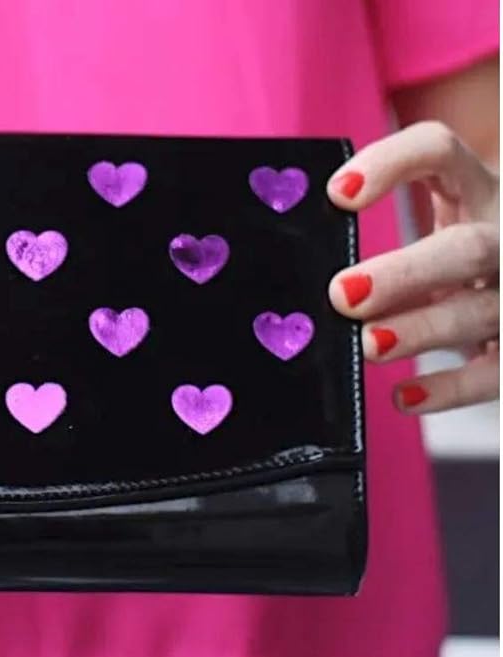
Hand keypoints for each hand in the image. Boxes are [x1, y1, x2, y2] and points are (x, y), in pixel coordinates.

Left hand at [328, 121, 498, 413]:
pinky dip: (453, 388)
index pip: (440, 150)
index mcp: (478, 188)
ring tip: (368, 344)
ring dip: (422, 330)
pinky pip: (497, 371)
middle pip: (469, 248)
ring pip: (483, 310)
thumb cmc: (456, 254)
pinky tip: (405, 397)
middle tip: (343, 294)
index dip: (392, 163)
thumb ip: (371, 233)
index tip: (337, 194)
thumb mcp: (436, 223)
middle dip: (407, 273)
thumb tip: (284, 265)